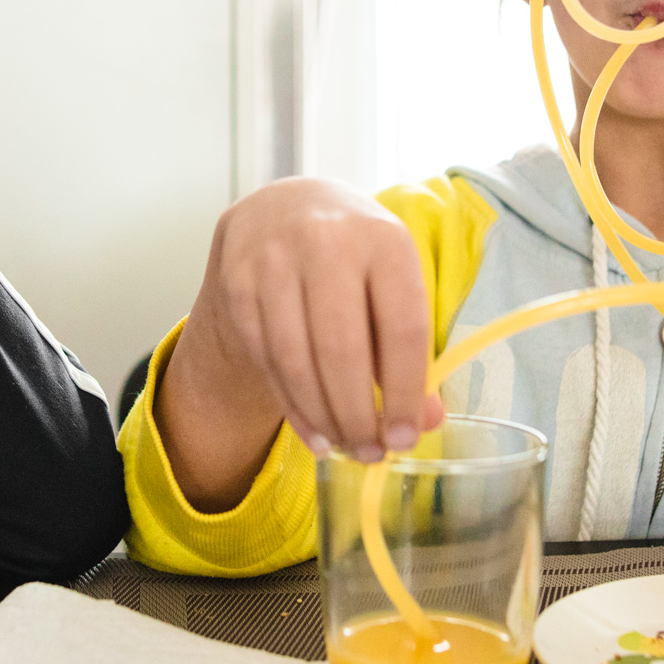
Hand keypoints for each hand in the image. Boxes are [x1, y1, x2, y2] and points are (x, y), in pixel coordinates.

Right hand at [159, 178, 440, 508]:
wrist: (282, 209)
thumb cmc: (353, 257)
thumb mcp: (392, 286)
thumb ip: (412, 352)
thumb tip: (426, 421)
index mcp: (384, 239)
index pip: (401, 328)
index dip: (405, 392)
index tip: (404, 437)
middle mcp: (327, 241)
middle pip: (341, 349)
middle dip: (356, 414)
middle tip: (370, 453)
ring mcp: (274, 260)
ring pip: (296, 359)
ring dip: (322, 416)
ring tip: (344, 447)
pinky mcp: (237, 282)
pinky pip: (265, 359)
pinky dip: (291, 404)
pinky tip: (313, 428)